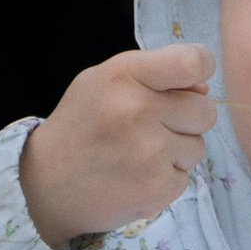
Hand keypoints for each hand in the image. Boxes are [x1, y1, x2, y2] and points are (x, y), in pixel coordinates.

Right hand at [21, 44, 214, 249]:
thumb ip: (155, 75)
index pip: (193, 62)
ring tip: (137, 155)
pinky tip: (136, 177)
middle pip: (204, 110)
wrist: (46, 184)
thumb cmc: (81, 126)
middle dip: (185, 120)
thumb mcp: (104, 83)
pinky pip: (186, 177)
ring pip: (198, 147)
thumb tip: (204, 88)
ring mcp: (149, 151)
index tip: (189, 82)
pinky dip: (166, 179)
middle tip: (149, 128)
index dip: (200, 70)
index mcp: (124, 75)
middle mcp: (137, 109)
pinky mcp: (157, 186)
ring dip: (176, 152)